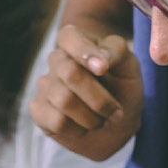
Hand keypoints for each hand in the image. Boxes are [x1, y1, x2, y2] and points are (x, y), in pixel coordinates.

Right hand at [30, 24, 141, 160]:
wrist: (117, 125)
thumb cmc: (123, 90)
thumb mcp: (129, 67)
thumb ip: (117, 52)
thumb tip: (100, 59)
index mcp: (77, 43)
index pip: (69, 36)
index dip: (84, 51)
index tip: (103, 70)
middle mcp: (57, 60)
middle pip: (70, 73)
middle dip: (100, 99)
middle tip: (116, 112)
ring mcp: (45, 85)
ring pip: (64, 101)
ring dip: (93, 118)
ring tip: (102, 121)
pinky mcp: (38, 109)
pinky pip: (57, 122)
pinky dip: (79, 130)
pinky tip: (84, 128)